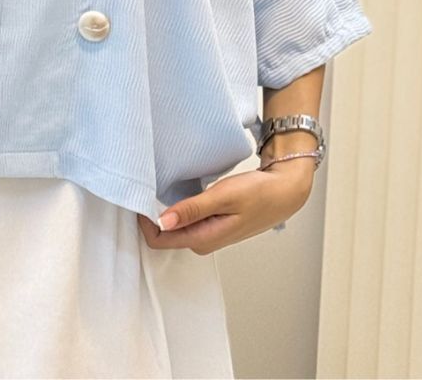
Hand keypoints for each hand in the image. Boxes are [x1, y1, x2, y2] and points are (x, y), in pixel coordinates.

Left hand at [136, 162, 314, 253]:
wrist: (284, 192)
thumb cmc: (258, 193)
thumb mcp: (224, 197)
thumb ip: (192, 210)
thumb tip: (162, 222)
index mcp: (203, 239)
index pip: (158, 239)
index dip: (143, 219)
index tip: (138, 193)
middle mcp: (202, 240)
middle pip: (163, 233)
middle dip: (150, 212)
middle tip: (145, 183)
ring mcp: (206, 232)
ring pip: (173, 224)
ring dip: (163, 207)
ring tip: (158, 182)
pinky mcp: (210, 223)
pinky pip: (184, 217)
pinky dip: (176, 205)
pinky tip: (177, 187)